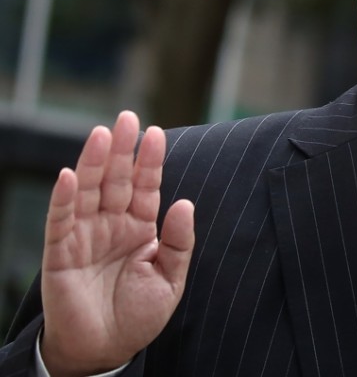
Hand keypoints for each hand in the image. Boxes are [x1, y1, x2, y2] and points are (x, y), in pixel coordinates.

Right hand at [39, 111, 194, 376]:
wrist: (104, 350)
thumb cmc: (138, 315)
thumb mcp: (169, 278)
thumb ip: (178, 242)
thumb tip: (185, 202)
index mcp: (140, 228)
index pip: (145, 187)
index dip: (150, 162)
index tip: (156, 133)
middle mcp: (112, 225)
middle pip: (116, 179)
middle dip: (121, 149)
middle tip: (127, 117)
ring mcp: (85, 235)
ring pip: (89, 190)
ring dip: (93, 162)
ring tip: (102, 134)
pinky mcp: (60, 251)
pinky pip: (60, 219)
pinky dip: (64, 197)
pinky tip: (70, 174)